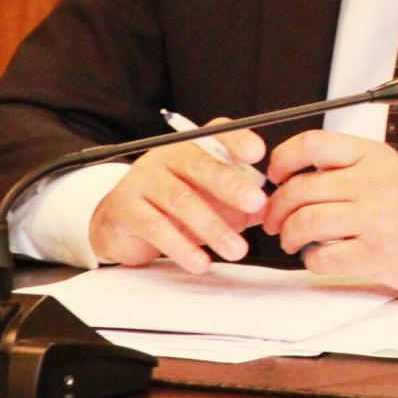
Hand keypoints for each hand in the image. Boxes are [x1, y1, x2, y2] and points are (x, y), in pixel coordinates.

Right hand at [89, 119, 267, 273]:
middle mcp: (167, 156)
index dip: (237, 141)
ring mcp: (143, 180)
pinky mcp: (125, 209)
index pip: (217, 134)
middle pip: (200, 164)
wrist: (121, 222)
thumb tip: (277, 208)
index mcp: (193, 147)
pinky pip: (155, 227)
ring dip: (212, 226)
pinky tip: (201, 263)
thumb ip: (244, 199)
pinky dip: (181, 247)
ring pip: (181, 199)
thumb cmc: (177, 206)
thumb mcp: (213, 197)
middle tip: (257, 203)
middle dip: (231, 185)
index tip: (258, 153)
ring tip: (238, 250)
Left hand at [262, 130, 397, 298]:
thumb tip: (301, 173)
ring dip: (288, 235)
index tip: (275, 175)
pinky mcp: (375, 254)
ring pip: (305, 222)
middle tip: (274, 219)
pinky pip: (322, 257)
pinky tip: (320, 257)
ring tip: (292, 240)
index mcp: (373, 156)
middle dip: (276, 208)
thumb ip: (351, 167)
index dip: (282, 159)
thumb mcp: (390, 169)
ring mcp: (373, 218)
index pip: (312, 144)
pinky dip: (312, 261)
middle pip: (299, 188)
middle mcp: (371, 182)